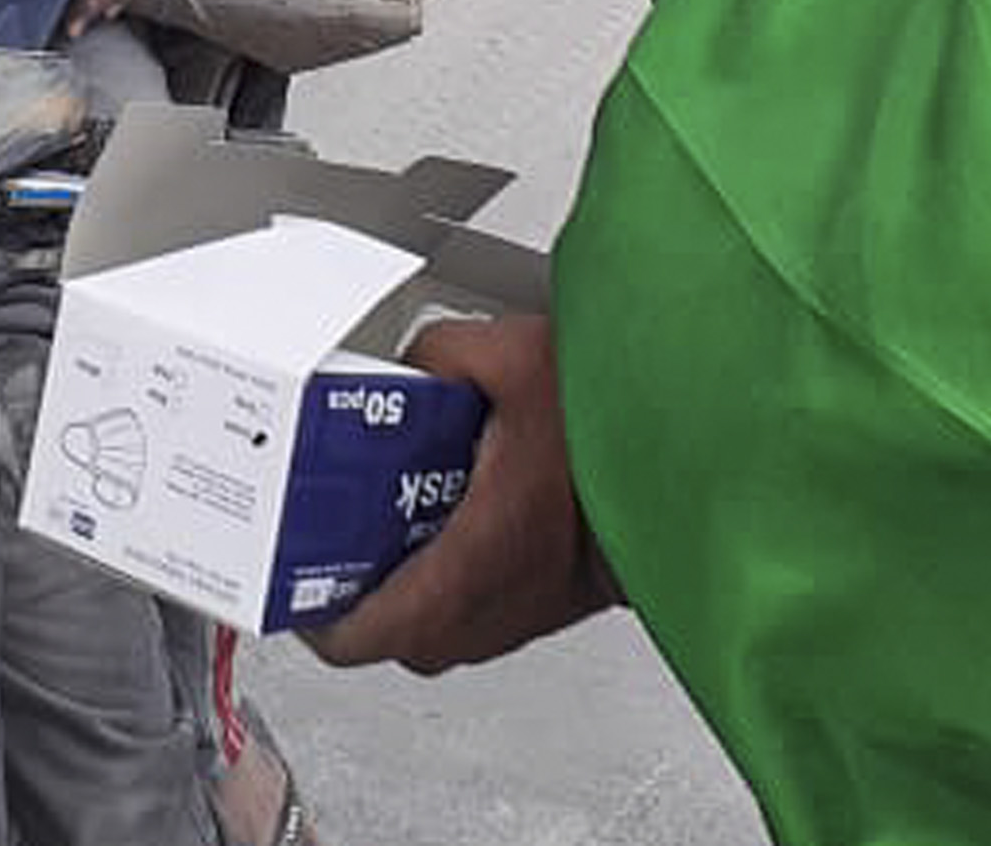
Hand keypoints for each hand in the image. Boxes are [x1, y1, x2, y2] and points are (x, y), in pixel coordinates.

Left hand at [301, 313, 619, 675]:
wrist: (698, 457)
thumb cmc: (622, 426)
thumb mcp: (511, 358)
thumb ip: (436, 355)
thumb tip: (403, 367)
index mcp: (470, 564)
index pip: (363, 635)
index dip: (313, 616)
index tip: (292, 582)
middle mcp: (495, 607)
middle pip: (392, 635)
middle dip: (356, 589)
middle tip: (333, 538)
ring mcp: (527, 614)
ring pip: (438, 629)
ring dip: (406, 587)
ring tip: (388, 521)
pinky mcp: (552, 603)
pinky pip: (479, 612)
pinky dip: (453, 577)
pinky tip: (455, 513)